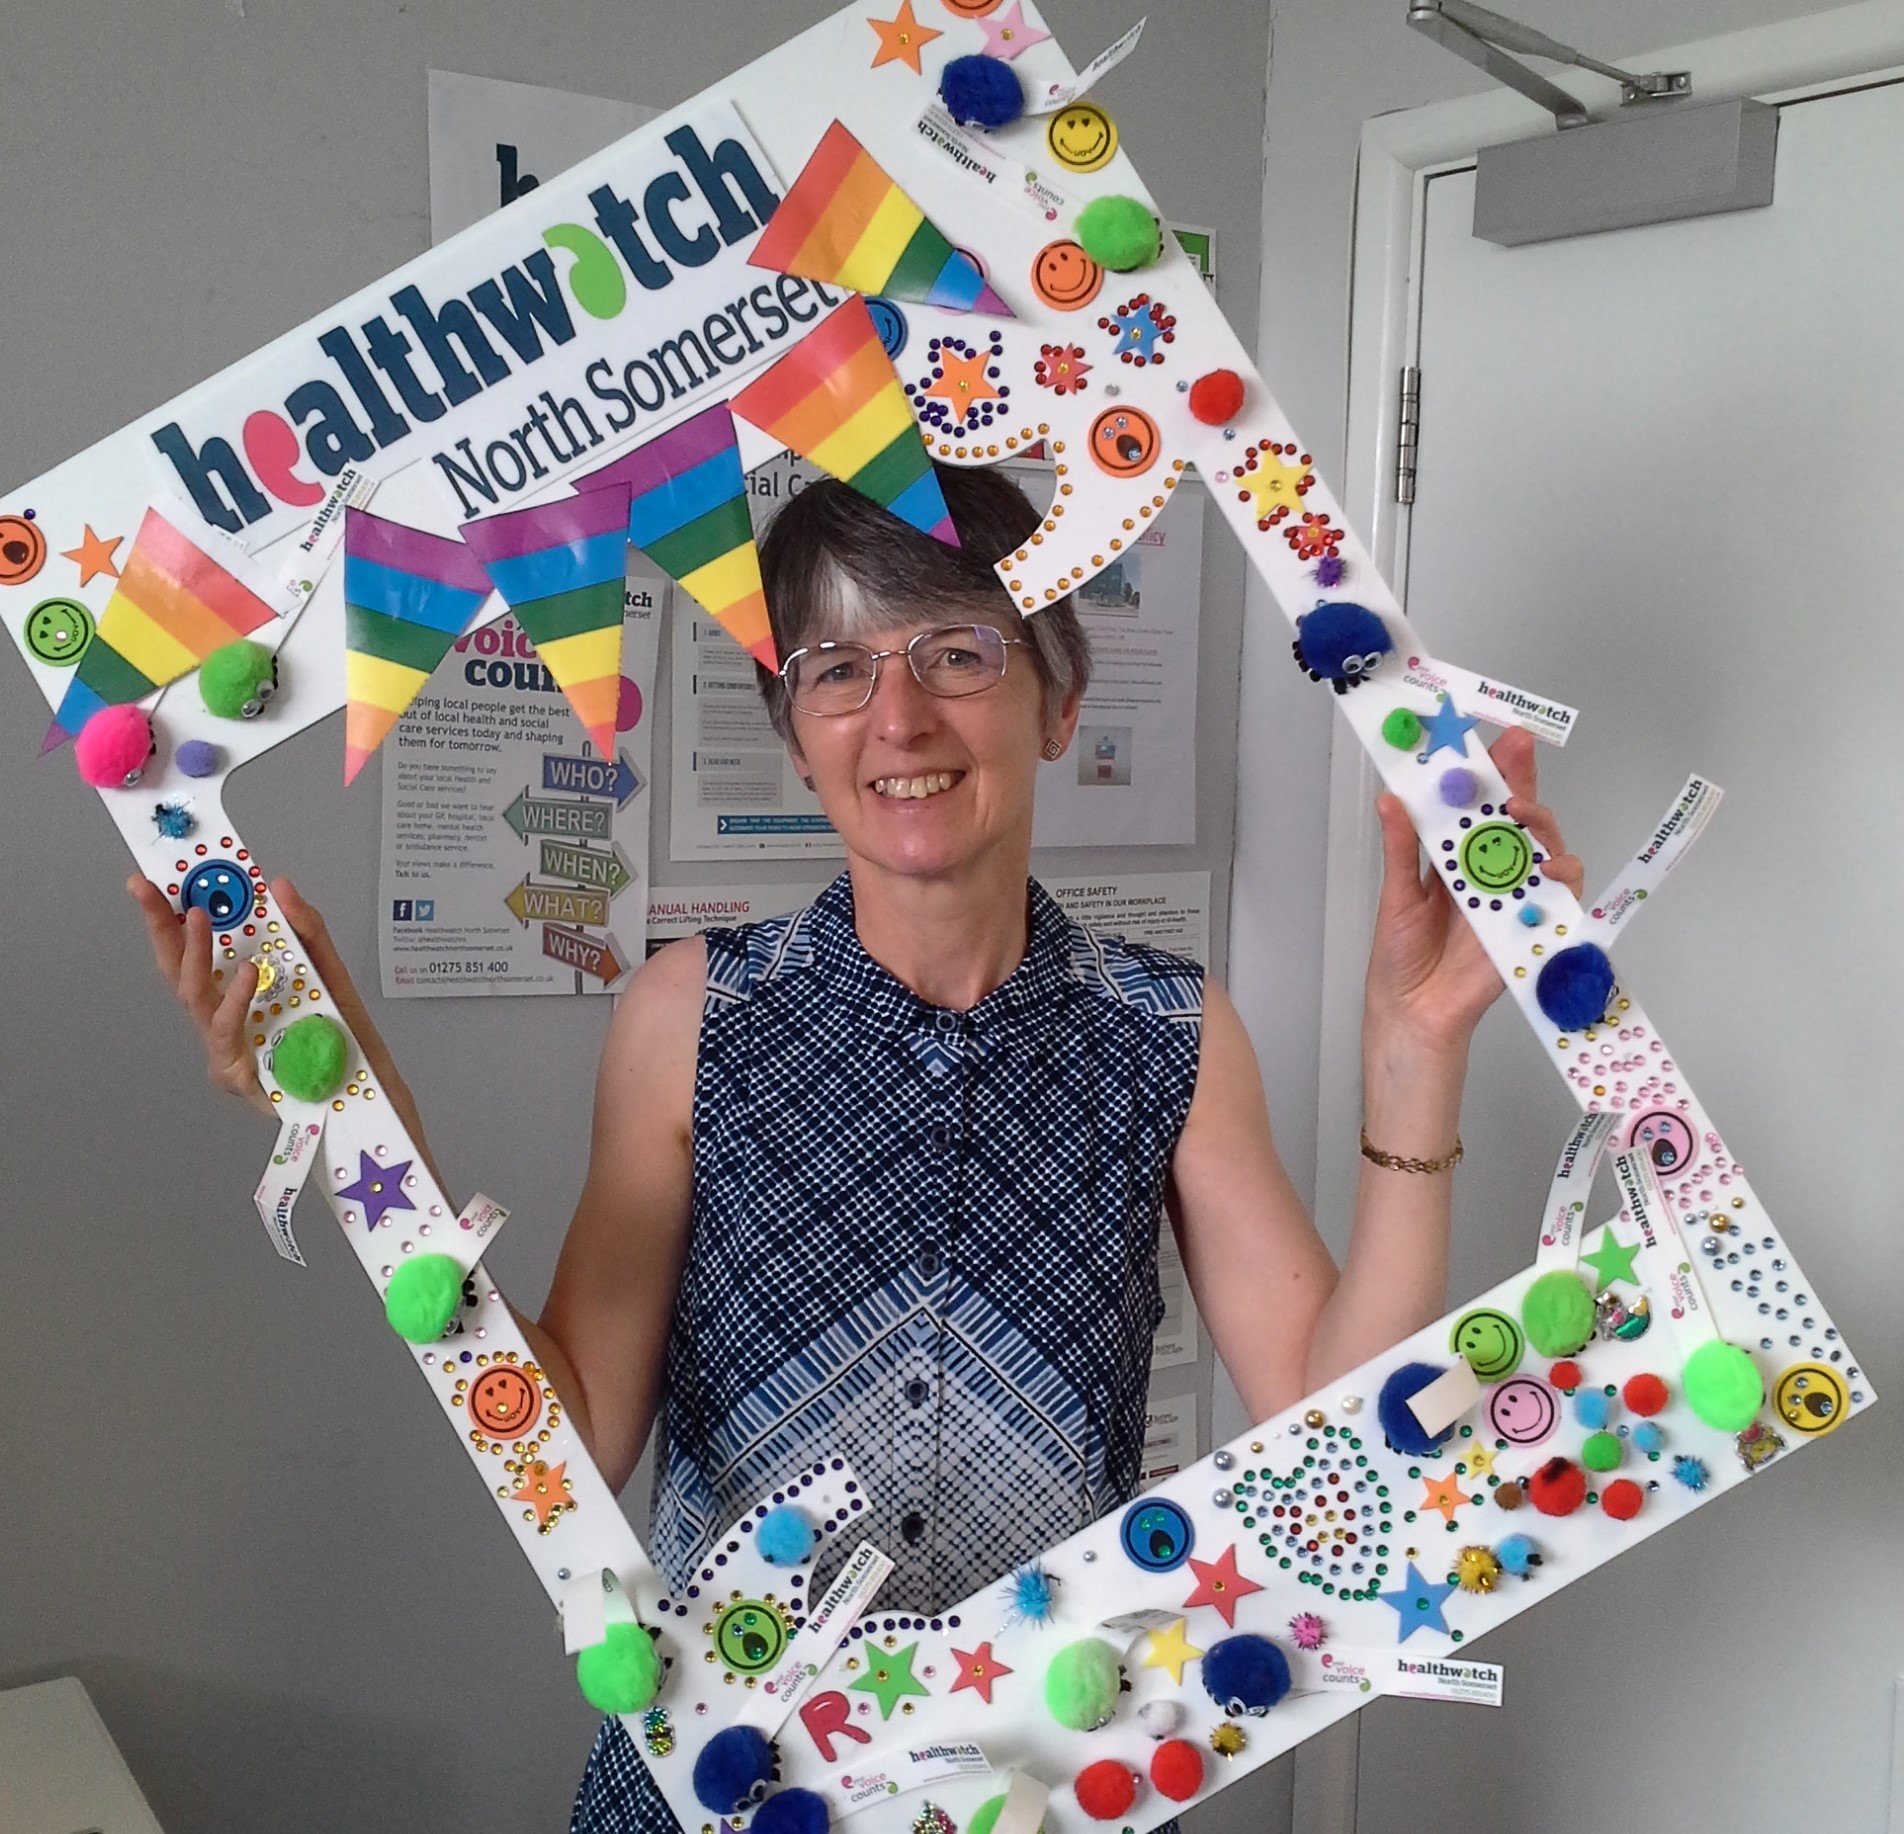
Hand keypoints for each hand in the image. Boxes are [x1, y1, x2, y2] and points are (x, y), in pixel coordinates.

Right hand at [128, 874, 401, 1119]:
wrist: (368, 1088)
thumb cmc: (341, 1035)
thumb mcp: (328, 971)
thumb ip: (307, 930)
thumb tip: (279, 885)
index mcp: (235, 994)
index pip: (193, 951)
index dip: (169, 917)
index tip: (152, 880)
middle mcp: (222, 1019)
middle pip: (178, 970)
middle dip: (160, 927)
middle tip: (149, 889)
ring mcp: (224, 1049)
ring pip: (195, 996)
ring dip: (194, 953)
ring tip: (198, 916)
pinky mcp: (236, 1075)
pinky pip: (228, 1031)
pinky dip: (235, 998)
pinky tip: (245, 973)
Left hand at [1364, 727, 1584, 1055]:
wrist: (1413, 1010)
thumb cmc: (1402, 955)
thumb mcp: (1397, 894)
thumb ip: (1400, 848)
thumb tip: (1391, 798)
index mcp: (1456, 859)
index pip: (1478, 806)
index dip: (1490, 771)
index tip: (1491, 737)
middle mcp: (1490, 873)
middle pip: (1517, 818)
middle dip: (1521, 779)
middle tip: (1516, 752)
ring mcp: (1514, 897)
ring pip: (1543, 848)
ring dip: (1538, 823)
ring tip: (1519, 811)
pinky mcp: (1530, 926)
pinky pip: (1559, 895)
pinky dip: (1560, 876)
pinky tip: (1549, 864)